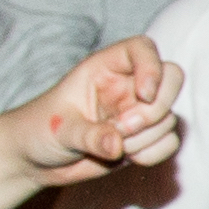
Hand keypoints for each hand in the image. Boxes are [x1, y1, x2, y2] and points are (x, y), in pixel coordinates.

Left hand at [12, 40, 182, 183]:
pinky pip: (169, 143)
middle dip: (155, 110)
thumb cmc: (40, 130)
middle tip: (124, 129)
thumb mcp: (59, 130)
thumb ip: (89, 136)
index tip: (144, 94)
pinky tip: (127, 158)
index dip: (152, 67)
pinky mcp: (144, 138)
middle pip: (172, 79)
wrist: (36, 159)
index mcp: (104, 68)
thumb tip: (117, 146)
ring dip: (145, 138)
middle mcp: (127, 85)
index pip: (142, 48)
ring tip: (112, 147)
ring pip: (169, 117)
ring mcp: (138, 112)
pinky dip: (153, 154)